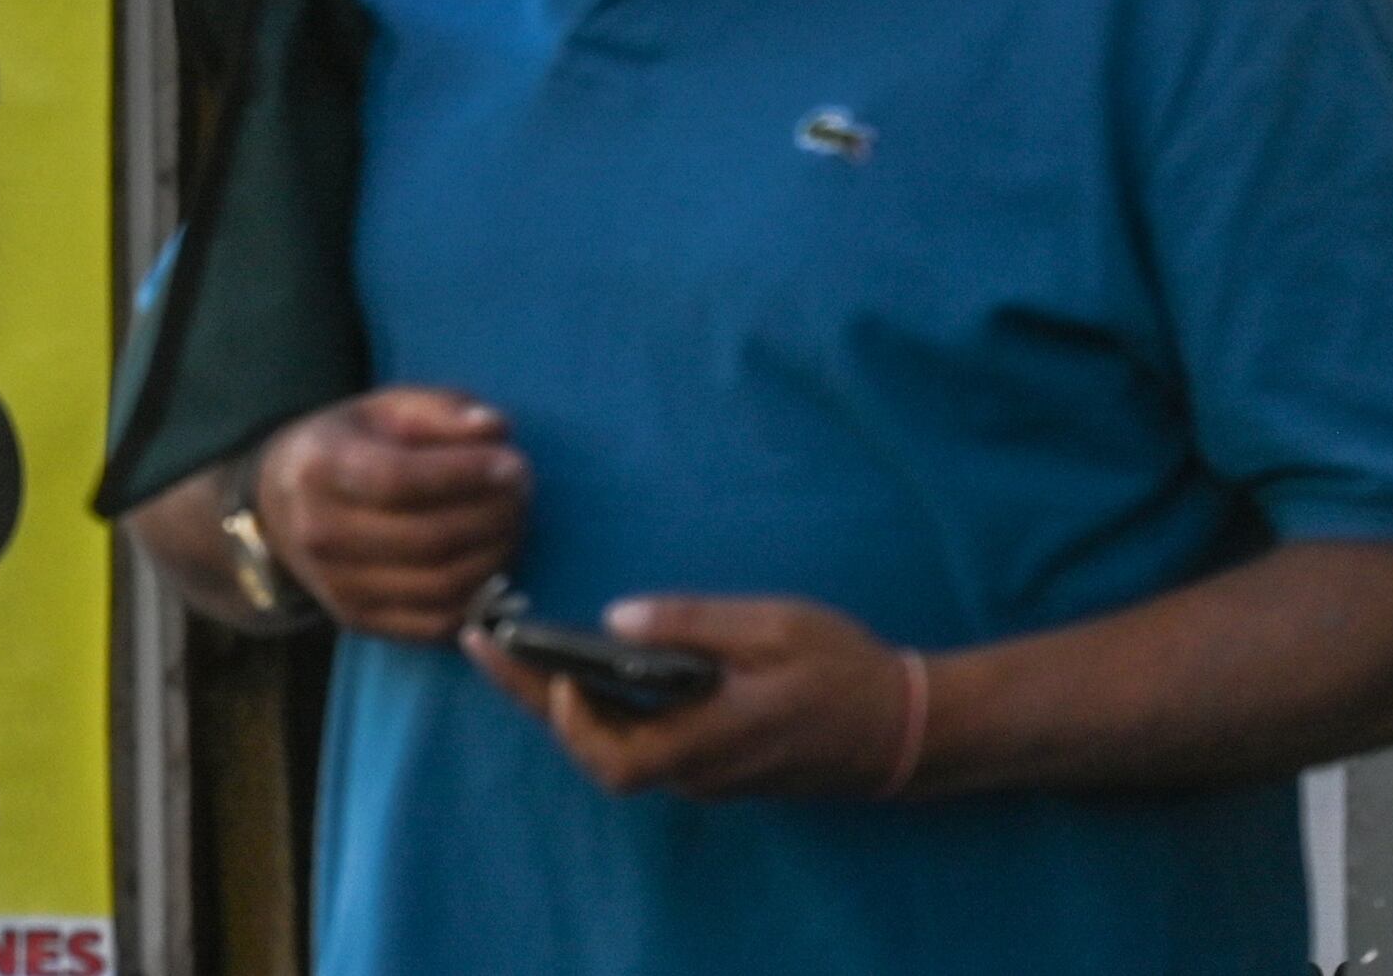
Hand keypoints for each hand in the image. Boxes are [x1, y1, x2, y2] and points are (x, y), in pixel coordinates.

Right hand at [251, 388, 532, 640]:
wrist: (279, 504)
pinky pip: (436, 623)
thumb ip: (441, 411)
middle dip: (493, 516)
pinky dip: (477, 597)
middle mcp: (321, 532)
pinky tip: (490, 562)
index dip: (465, 476)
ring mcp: (337, 584)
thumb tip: (496, 429)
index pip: (398, 480)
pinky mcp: (358, 620)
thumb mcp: (384, 410)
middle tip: (522, 494)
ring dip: (494, 557)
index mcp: (320, 468)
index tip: (513, 464)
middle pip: (428, 538)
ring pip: (439, 585)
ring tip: (513, 525)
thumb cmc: (346, 446)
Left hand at [472, 594, 922, 799]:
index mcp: (712, 740)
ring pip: (618, 752)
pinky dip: (603, 710)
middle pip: (599, 756)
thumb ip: (694, 624)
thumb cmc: (844, 670)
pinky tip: (580, 666)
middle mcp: (702, 770)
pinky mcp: (717, 764)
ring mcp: (709, 773)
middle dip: (536, 700)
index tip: (529, 658)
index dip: (563, 716)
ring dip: (565, 705)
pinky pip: (643, 745)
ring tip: (515, 647)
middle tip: (485, 641)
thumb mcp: (774, 628)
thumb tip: (614, 618)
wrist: (906, 730)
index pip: (613, 754)